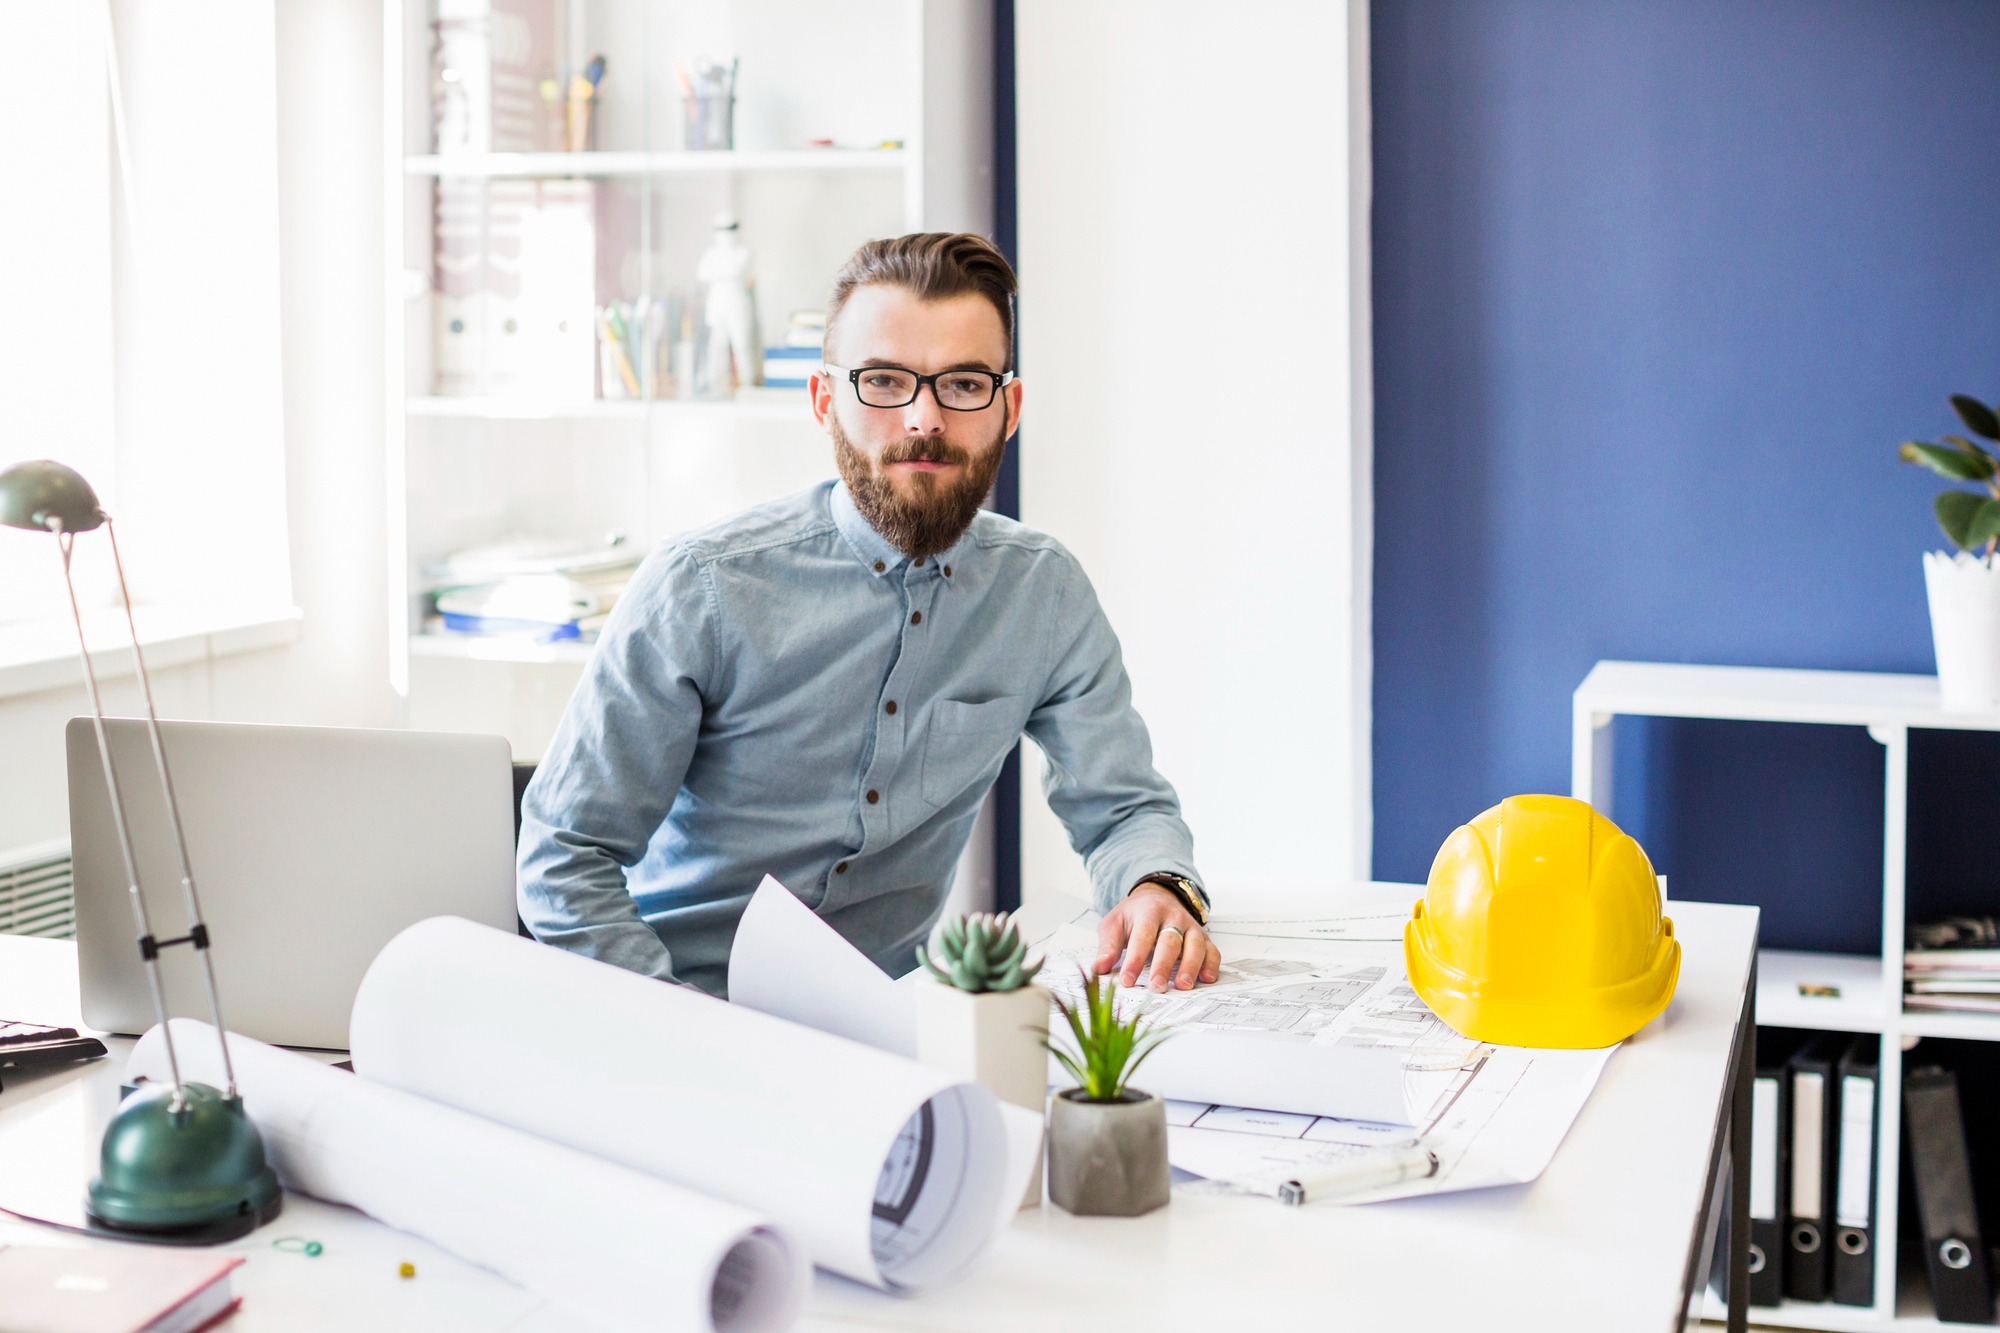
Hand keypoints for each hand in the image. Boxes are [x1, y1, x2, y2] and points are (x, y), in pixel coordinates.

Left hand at [1094, 883, 1221, 992]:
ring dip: (1190, 966)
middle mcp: (1173, 917)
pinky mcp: (1203, 937)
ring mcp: (1191, 926)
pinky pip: (1212, 950)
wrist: (1156, 897)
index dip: (1135, 959)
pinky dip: (1212, 964)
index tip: (1127, 980)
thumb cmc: (1134, 915)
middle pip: (1171, 941)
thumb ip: (1107, 945)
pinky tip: (1207, 978)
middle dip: (1164, 965)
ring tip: (1183, 986)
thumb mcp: (1114, 923)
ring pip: (1195, 945)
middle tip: (1156, 987)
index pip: (1142, 936)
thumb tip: (1099, 968)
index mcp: (1149, 911)